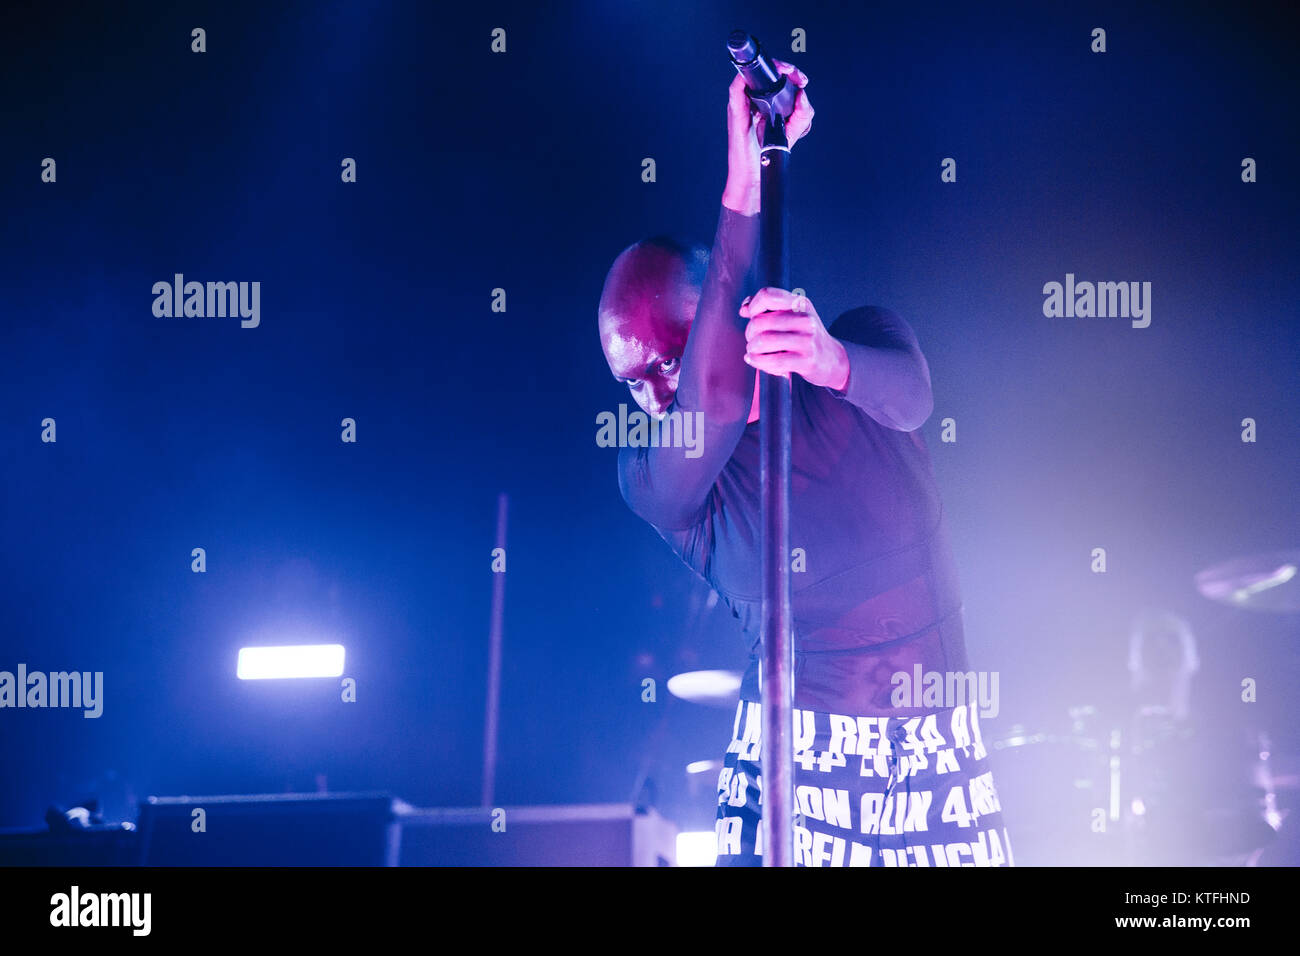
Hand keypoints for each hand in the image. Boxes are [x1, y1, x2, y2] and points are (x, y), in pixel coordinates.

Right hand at [722, 61, 813, 214]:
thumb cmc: (766, 154)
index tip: (802, 80)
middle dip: (784, 69)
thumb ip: (803, 114)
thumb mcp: (793, 131)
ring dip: (768, 69)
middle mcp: (753, 101)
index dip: (791, 74)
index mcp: (766, 104)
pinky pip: (736, 89)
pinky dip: (745, 79)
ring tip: (785, 72)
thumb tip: (802, 95)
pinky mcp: (736, 112)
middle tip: (797, 76)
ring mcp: (743, 105)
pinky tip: (759, 78)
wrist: (753, 174)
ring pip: (751, 76)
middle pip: (765, 74)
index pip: (777, 79)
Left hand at [740, 288, 848, 390]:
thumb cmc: (805, 336)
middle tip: (752, 340)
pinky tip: (755, 360)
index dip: (753, 306)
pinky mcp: (806, 360)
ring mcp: (807, 340)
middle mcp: (805, 319)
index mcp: (799, 303)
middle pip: (760, 321)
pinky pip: (773, 361)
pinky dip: (758, 362)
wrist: (831, 359)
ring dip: (752, 349)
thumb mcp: (791, 315)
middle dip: (749, 333)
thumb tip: (744, 308)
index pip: (767, 295)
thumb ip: (767, 308)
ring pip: (763, 341)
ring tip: (754, 351)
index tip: (751, 316)